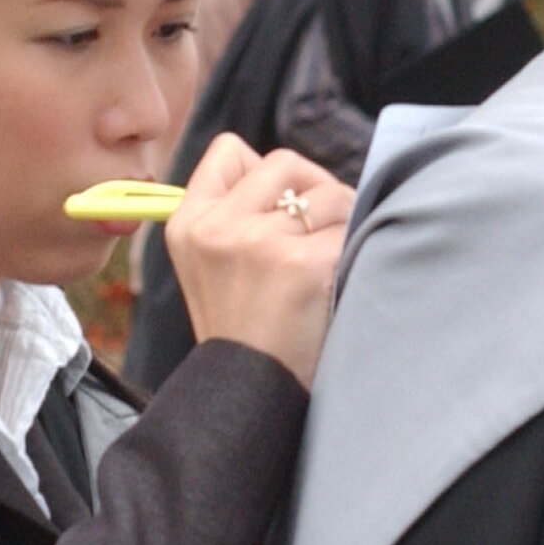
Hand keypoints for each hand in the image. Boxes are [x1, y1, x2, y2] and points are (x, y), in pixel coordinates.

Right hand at [165, 134, 350, 389]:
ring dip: (342, 220)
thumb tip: (294, 178)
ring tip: (329, 262)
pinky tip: (339, 281)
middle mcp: (216, 227)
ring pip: (326, 192)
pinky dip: (355, 251)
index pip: (228, 150)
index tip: (278, 207)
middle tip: (318, 234)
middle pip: (285, 162)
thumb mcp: (212, 267)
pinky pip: (350, 230)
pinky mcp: (300, 263)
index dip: (264, 171)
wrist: (252, 394)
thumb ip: (235, 216)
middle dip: (313, 190)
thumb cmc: (247, 331)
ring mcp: (257, 242)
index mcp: (188, 223)